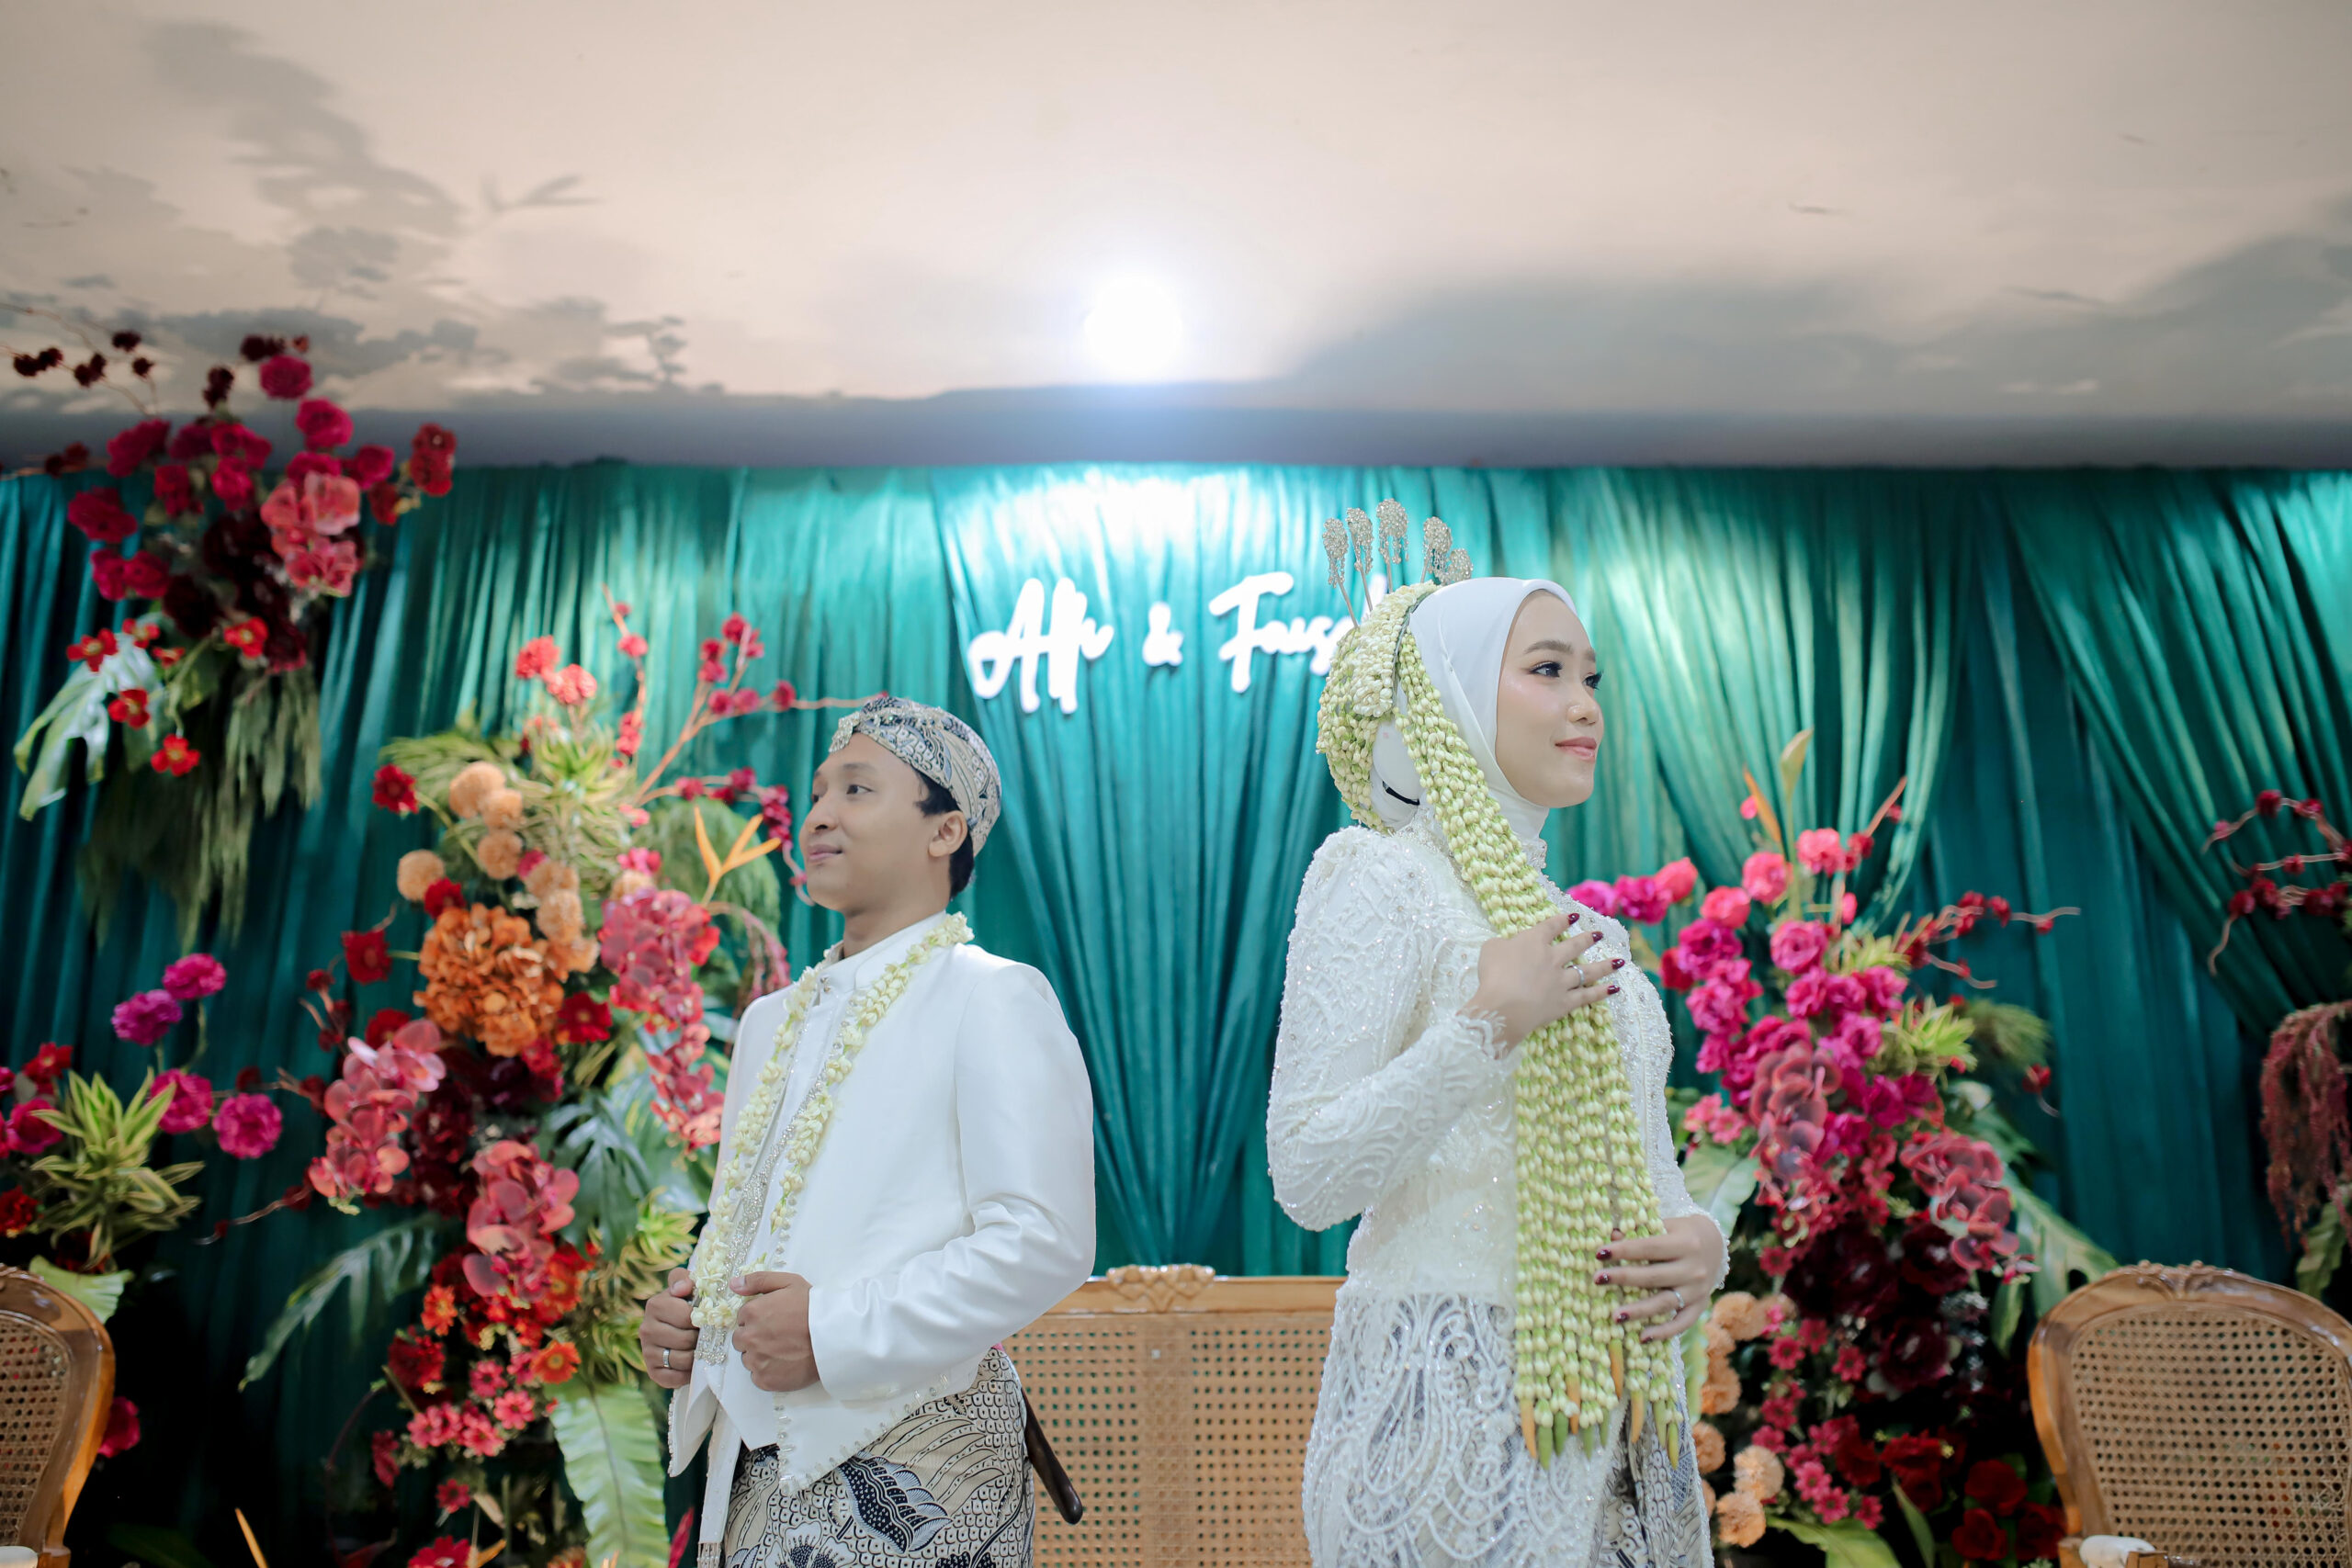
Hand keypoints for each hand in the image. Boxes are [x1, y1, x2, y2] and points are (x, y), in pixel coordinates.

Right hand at [640, 1267, 695, 1387]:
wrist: (676, 1326)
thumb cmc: (686, 1303)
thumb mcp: (686, 1286)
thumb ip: (684, 1279)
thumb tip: (683, 1288)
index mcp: (655, 1305)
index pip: (686, 1317)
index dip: (702, 1319)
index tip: (707, 1318)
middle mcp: (646, 1329)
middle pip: (685, 1340)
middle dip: (700, 1339)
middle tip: (706, 1336)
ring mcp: (646, 1351)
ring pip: (681, 1360)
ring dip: (696, 1356)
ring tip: (700, 1349)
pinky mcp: (651, 1371)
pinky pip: (673, 1378)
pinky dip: (686, 1374)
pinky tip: (691, 1365)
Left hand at [732, 1271, 819, 1392]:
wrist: (834, 1337)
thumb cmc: (814, 1308)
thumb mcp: (789, 1282)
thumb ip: (758, 1280)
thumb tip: (734, 1284)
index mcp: (752, 1313)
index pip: (743, 1318)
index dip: (759, 1319)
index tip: (774, 1320)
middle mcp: (749, 1338)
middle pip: (741, 1340)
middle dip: (755, 1337)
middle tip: (778, 1336)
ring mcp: (756, 1361)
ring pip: (748, 1359)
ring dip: (760, 1355)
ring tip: (784, 1350)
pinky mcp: (765, 1380)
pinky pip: (757, 1377)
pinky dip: (768, 1372)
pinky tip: (784, 1364)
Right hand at [1465, 911, 1616, 1046]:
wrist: (1504, 1006)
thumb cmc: (1493, 975)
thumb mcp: (1490, 950)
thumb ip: (1502, 943)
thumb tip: (1509, 945)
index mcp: (1534, 942)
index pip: (1551, 927)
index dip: (1562, 920)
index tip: (1573, 916)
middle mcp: (1552, 958)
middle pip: (1574, 946)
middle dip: (1588, 939)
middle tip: (1599, 934)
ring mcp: (1561, 981)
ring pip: (1587, 971)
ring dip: (1604, 965)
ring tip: (1618, 961)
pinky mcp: (1565, 1002)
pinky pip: (1587, 996)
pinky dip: (1601, 993)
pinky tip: (1614, 989)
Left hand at [1594, 1215, 1723, 1341]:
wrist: (1714, 1245)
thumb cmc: (1680, 1233)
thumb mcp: (1664, 1225)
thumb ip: (1640, 1232)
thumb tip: (1612, 1236)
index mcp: (1685, 1243)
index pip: (1649, 1247)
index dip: (1624, 1250)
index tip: (1600, 1253)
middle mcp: (1694, 1268)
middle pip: (1654, 1276)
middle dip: (1624, 1278)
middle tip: (1597, 1280)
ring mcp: (1698, 1290)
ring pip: (1665, 1303)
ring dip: (1639, 1310)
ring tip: (1615, 1316)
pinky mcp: (1699, 1306)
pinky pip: (1682, 1323)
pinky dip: (1664, 1332)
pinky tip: (1643, 1338)